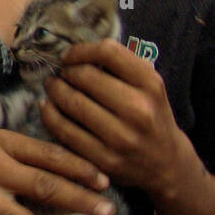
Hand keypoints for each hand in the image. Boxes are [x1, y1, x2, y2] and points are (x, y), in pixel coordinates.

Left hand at [41, 39, 192, 199]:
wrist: (166, 164)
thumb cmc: (151, 116)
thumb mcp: (149, 85)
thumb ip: (121, 66)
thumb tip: (76, 52)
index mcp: (150, 84)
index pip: (108, 52)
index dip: (81, 50)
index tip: (69, 56)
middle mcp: (138, 109)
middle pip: (86, 76)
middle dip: (65, 72)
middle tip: (59, 74)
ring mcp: (121, 137)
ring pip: (72, 103)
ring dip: (54, 91)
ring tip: (52, 87)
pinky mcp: (104, 159)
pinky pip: (65, 132)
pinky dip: (50, 115)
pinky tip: (48, 107)